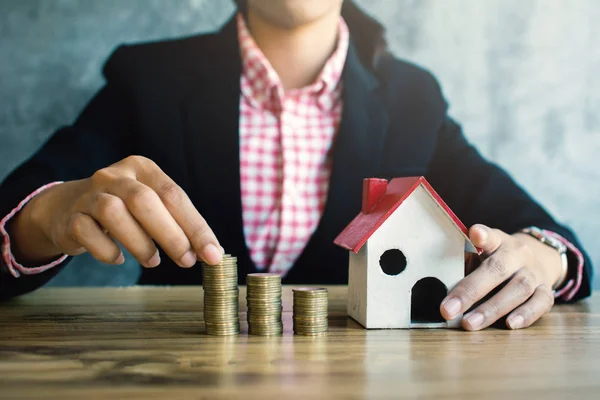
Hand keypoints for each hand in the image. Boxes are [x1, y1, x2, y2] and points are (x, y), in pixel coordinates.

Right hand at [10, 156, 222, 267]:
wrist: (66, 208)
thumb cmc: (122, 209)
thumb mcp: (150, 205)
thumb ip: (177, 223)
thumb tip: (210, 252)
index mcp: (142, 168)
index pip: (174, 195)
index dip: (196, 227)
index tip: (213, 253)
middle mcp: (115, 176)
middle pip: (145, 201)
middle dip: (171, 235)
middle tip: (187, 261)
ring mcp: (89, 195)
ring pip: (114, 213)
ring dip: (140, 243)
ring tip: (153, 261)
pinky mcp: (70, 217)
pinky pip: (88, 234)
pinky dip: (108, 252)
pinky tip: (119, 258)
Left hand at [440, 224, 562, 330]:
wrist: (539, 259)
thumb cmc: (499, 260)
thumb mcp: (484, 254)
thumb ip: (467, 262)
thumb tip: (441, 281)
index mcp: (500, 242)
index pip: (491, 236)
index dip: (484, 235)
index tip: (474, 233)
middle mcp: (519, 255)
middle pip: (498, 270)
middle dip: (471, 291)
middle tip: (448, 310)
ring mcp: (535, 273)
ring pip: (518, 290)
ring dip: (492, 309)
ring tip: (469, 324)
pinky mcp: (547, 291)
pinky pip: (541, 304)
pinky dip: (526, 315)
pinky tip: (509, 325)